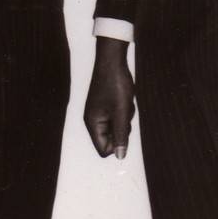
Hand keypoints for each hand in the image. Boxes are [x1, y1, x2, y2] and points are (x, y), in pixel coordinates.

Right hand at [84, 38, 134, 158]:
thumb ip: (121, 135)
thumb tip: (120, 157)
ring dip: (125, 119)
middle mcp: (93, 120)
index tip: (124, 127)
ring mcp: (99, 113)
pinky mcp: (105, 106)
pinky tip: (124, 98)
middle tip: (124, 112)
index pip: (104, 150)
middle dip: (122, 129)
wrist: (112, 60)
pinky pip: (118, 117)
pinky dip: (124, 111)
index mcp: (92, 124)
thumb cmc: (116, 85)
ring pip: (117, 127)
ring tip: (124, 103)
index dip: (118, 144)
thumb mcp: (122, 112)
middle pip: (111, 140)